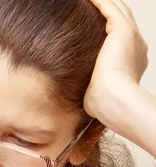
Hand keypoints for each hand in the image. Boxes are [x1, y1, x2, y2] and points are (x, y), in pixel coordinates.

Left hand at [84, 0, 148, 123]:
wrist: (113, 99)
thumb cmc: (103, 103)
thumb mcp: (98, 92)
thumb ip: (93, 86)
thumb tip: (84, 94)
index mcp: (133, 59)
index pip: (121, 36)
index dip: (109, 27)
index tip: (94, 23)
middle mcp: (136, 44)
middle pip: (122, 17)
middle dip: (109, 8)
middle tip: (92, 2)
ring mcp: (131, 36)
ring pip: (117, 8)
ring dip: (103, 1)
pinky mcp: (122, 30)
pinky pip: (109, 7)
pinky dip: (98, 0)